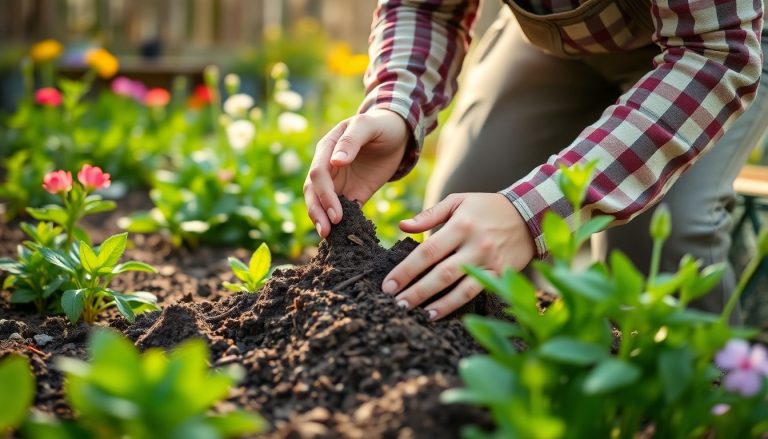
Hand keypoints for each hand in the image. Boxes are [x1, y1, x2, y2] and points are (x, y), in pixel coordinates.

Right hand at [304, 109, 409, 236]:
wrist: (398, 134)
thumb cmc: (381, 124)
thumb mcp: (368, 125)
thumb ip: (352, 141)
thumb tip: (336, 162)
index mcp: (327, 148)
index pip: (318, 173)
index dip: (324, 194)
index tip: (336, 213)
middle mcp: (328, 166)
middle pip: (313, 191)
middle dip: (318, 211)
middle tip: (327, 231)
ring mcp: (338, 181)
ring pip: (322, 203)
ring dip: (322, 219)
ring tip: (329, 236)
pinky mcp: (352, 193)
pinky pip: (343, 210)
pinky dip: (341, 223)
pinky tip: (343, 236)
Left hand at [382, 193, 535, 319]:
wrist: (530, 215)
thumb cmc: (486, 207)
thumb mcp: (458, 201)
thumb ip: (430, 215)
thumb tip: (402, 226)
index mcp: (461, 225)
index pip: (427, 251)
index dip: (406, 270)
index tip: (388, 285)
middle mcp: (476, 245)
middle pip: (441, 274)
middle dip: (416, 291)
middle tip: (396, 304)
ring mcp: (490, 262)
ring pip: (460, 289)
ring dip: (437, 304)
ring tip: (417, 314)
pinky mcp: (500, 275)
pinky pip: (476, 293)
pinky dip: (457, 305)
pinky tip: (440, 313)